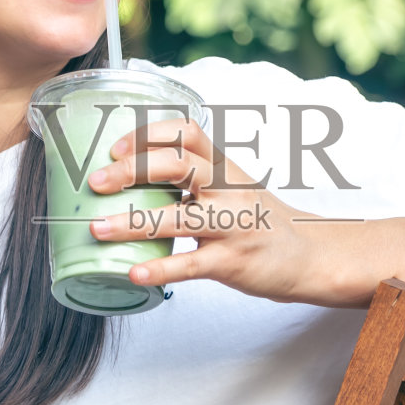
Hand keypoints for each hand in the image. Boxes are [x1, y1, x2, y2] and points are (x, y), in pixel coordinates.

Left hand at [85, 117, 367, 306]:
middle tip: (96, 182)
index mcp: (223, 166)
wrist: (308, 255)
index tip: (116, 148)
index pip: (185, 132)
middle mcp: (227, 189)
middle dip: (130, 171)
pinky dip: (159, 269)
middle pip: (176, 164)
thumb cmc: (259, 219)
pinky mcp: (233, 262)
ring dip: (132, 222)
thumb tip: (129, 173)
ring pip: (177, 217)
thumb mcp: (231, 185)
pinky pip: (191, 265)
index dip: (148, 134)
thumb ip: (192, 177)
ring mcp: (231, 225)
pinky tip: (134, 272)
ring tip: (97, 229)